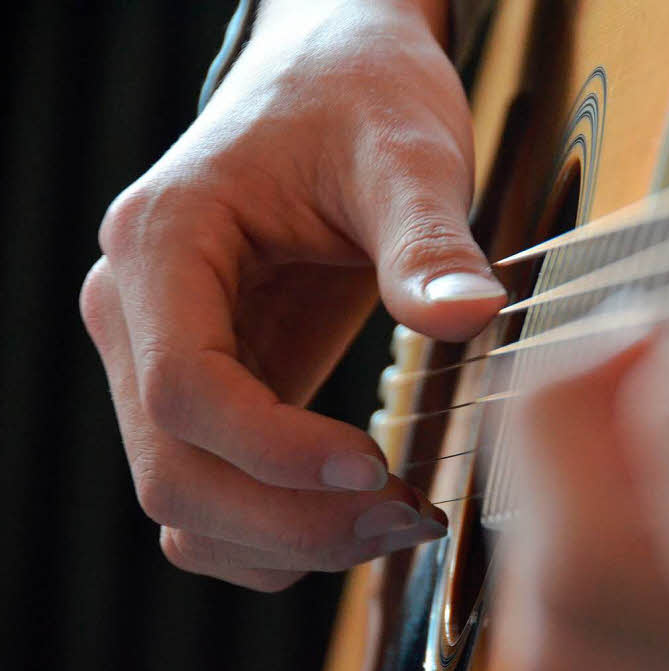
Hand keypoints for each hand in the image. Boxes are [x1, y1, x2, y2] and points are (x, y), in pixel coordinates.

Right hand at [80, 0, 505, 590]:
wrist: (335, 74)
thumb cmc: (359, 97)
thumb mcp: (404, 154)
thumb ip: (427, 243)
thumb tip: (471, 320)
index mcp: (165, 243)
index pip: (185, 389)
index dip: (276, 452)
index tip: (378, 467)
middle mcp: (139, 311)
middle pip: (173, 472)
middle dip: (289, 521)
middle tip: (404, 521)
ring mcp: (164, 354)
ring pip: (186, 501)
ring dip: (282, 541)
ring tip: (393, 524)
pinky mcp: (211, 381)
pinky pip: (216, 488)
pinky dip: (276, 528)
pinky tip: (359, 513)